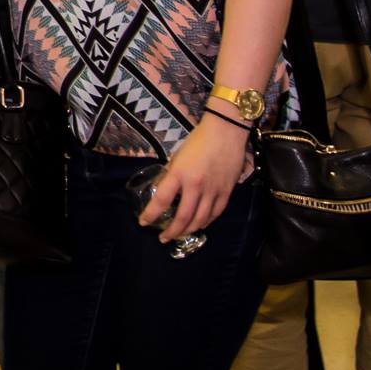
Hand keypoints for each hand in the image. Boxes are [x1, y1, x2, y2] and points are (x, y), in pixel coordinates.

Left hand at [139, 120, 250, 242]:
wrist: (226, 131)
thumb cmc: (199, 140)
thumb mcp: (177, 156)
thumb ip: (171, 175)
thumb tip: (164, 191)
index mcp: (179, 174)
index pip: (161, 200)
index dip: (151, 214)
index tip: (144, 222)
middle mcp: (196, 185)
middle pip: (182, 217)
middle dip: (171, 231)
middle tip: (163, 238)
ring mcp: (213, 190)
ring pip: (200, 219)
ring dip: (188, 231)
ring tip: (180, 234)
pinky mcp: (227, 191)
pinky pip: (216, 213)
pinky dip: (206, 222)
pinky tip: (199, 225)